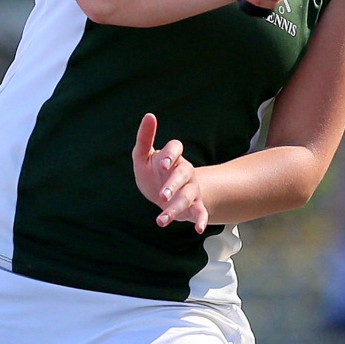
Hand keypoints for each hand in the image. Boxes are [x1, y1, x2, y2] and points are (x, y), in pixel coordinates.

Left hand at [132, 112, 208, 232]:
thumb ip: (145, 137)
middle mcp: (184, 170)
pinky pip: (201, 211)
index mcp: (172, 156)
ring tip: (161, 220)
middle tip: (161, 196)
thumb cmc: (152, 171)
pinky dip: (201, 220)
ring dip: (176, 207)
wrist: (164, 194)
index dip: (170, 155)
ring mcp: (191, 188)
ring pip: (188, 196)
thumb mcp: (143, 155)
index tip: (161, 164)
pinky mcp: (194, 205)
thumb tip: (149, 115)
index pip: (175, 148)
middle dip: (173, 185)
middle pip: (183, 174)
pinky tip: (198, 229)